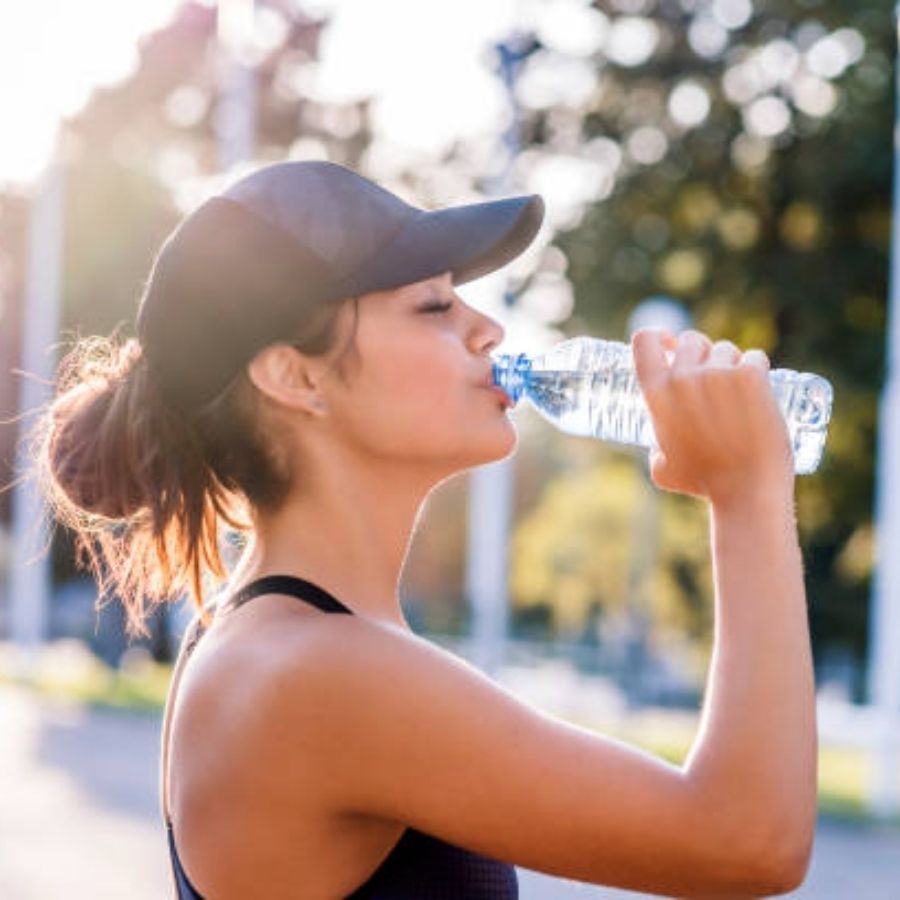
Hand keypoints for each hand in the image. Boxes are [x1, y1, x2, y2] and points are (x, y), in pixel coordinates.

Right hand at [631, 327, 794, 504]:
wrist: (746, 490)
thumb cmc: (703, 483)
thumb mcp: (662, 467)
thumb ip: (656, 447)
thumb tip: (659, 444)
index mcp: (656, 394)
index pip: (645, 340)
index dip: (658, 336)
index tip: (669, 343)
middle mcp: (683, 378)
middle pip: (691, 340)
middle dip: (701, 353)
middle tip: (713, 376)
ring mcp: (718, 374)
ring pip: (725, 349)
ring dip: (731, 363)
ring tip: (738, 392)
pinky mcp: (751, 375)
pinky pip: (754, 357)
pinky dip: (757, 369)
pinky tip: (760, 388)